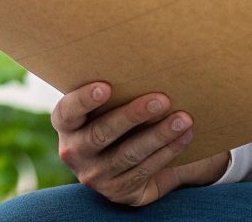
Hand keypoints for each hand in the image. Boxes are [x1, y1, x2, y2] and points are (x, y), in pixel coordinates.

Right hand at [51, 81, 228, 205]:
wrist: (121, 162)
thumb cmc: (115, 116)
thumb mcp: (103, 106)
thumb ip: (111, 90)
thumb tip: (142, 60)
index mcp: (65, 123)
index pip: (68, 111)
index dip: (84, 100)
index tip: (106, 86)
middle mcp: (73, 151)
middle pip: (102, 134)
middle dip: (134, 116)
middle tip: (162, 99)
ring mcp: (95, 175)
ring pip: (129, 154)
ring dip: (159, 135)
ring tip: (183, 119)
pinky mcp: (118, 191)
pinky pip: (146, 169)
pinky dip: (169, 151)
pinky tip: (185, 136)